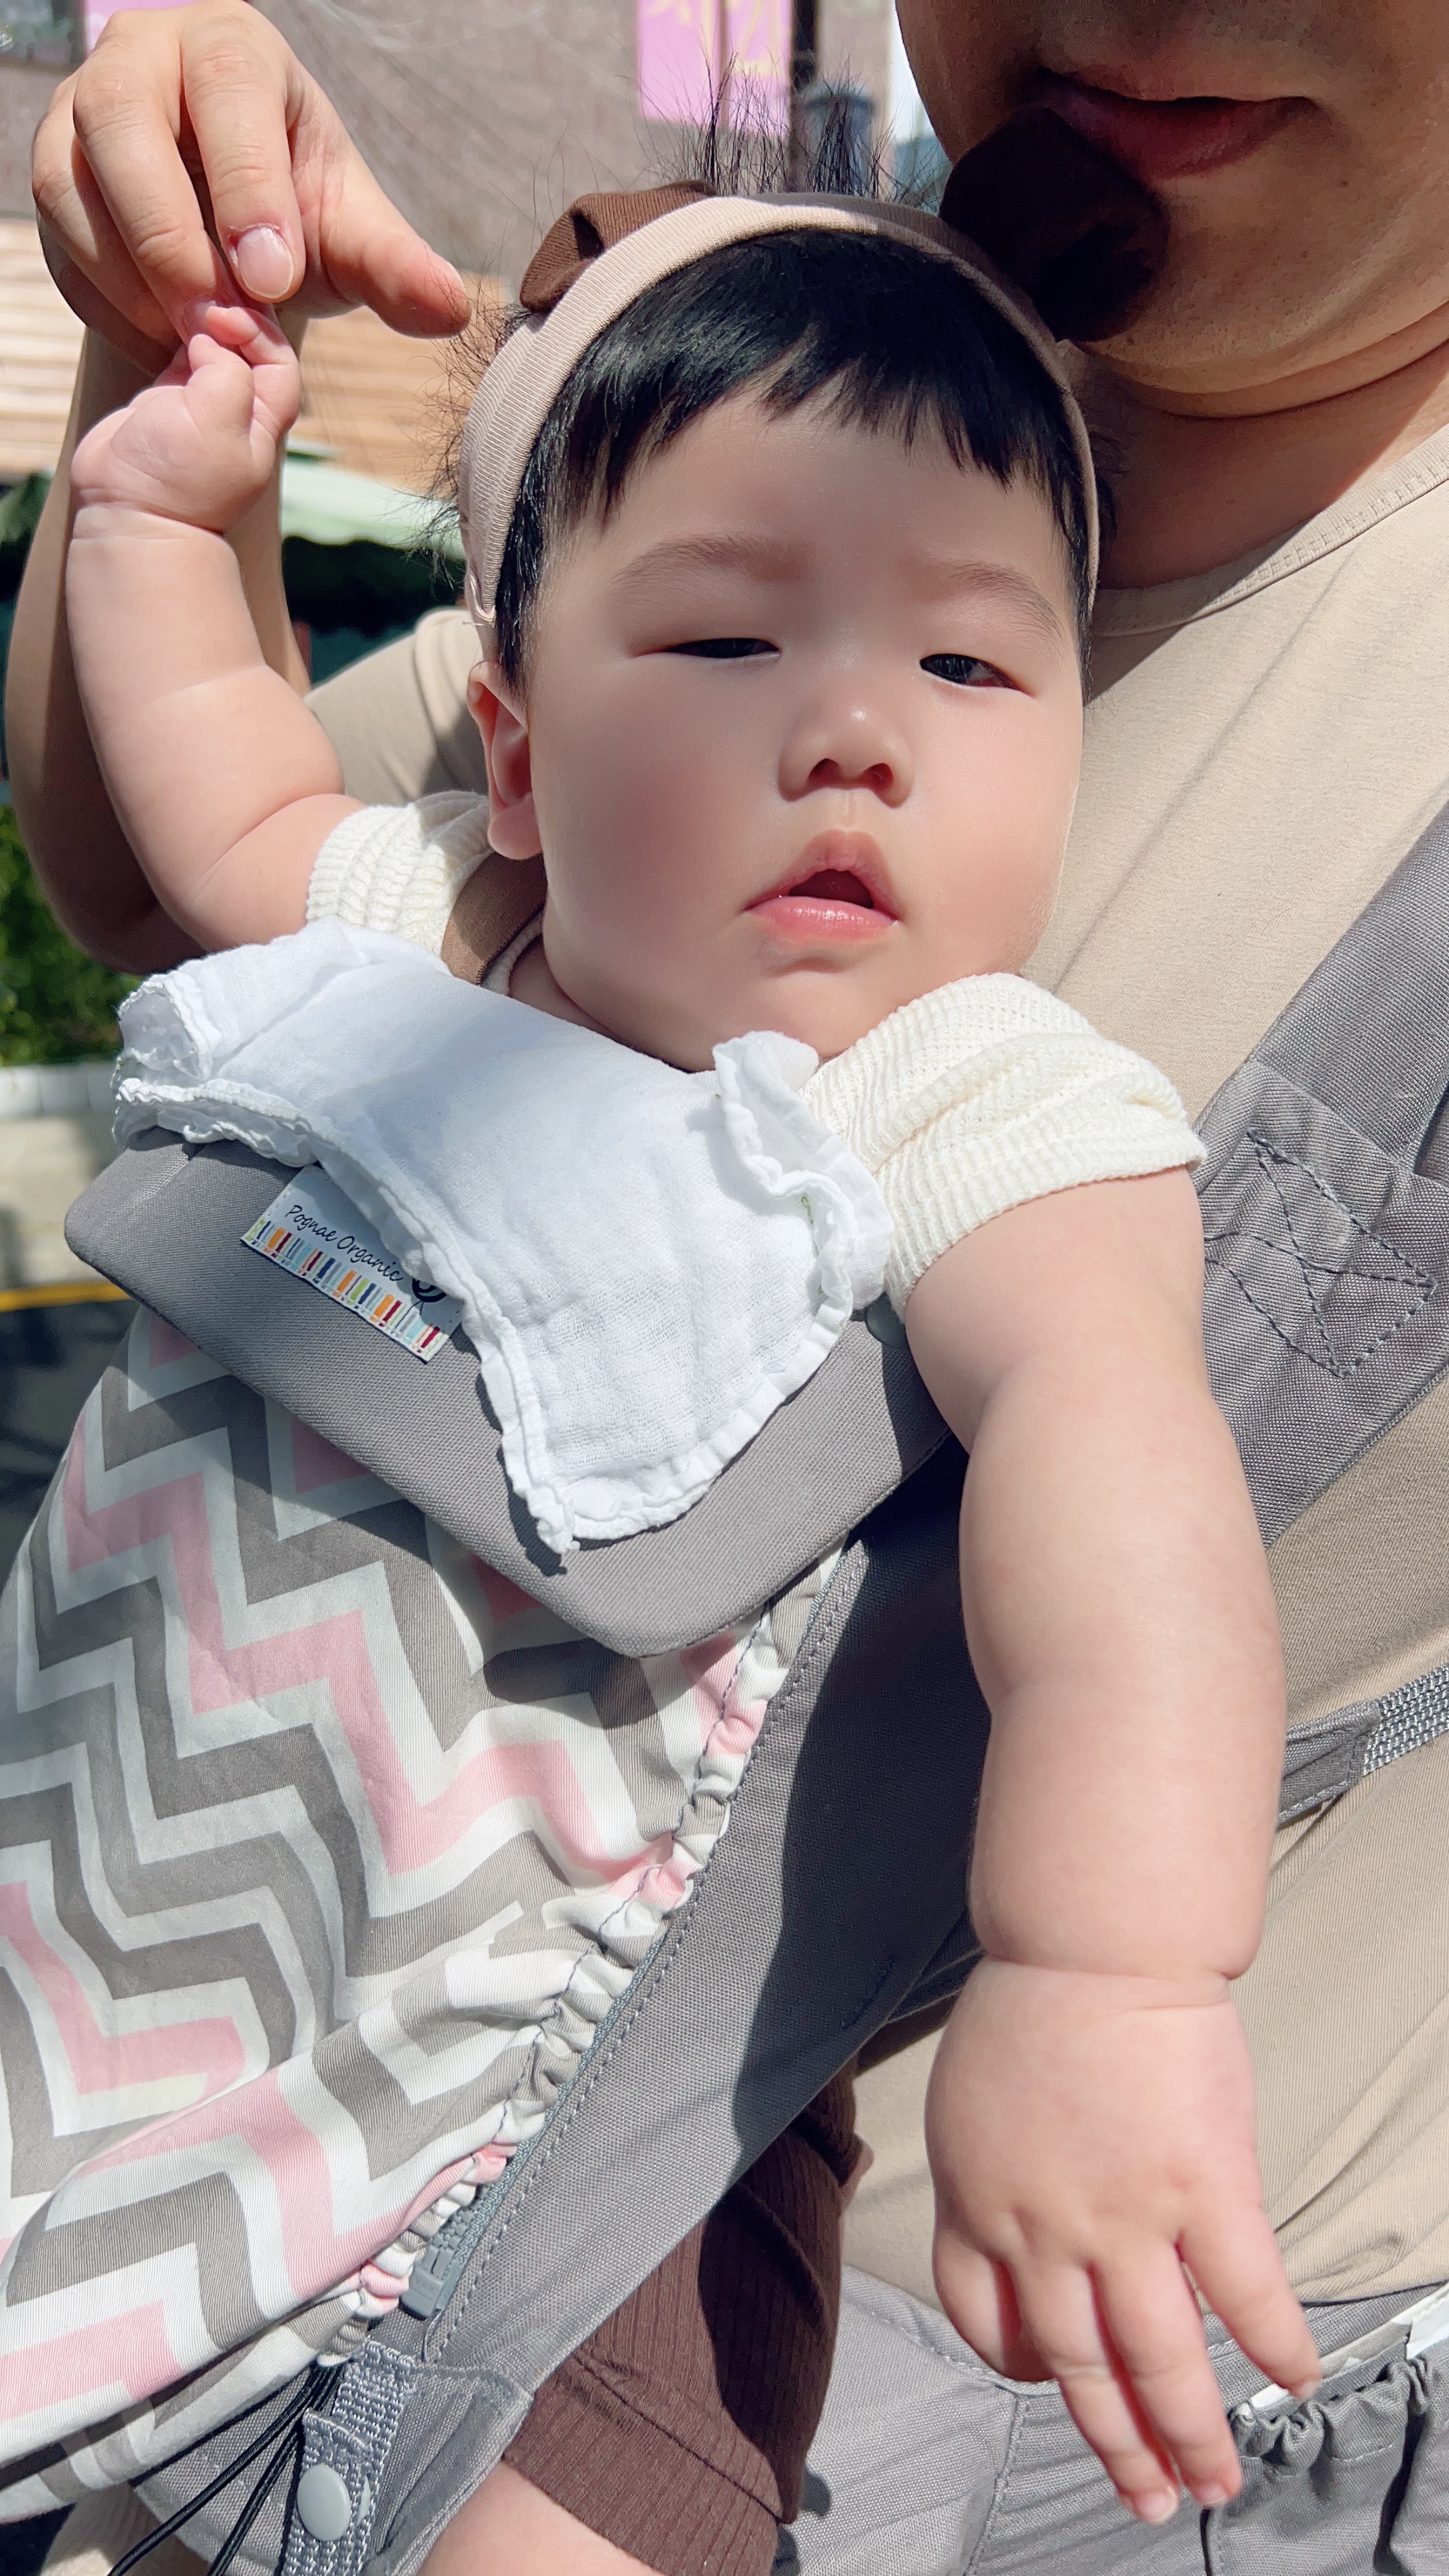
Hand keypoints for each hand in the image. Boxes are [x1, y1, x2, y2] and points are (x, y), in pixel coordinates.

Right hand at [32, 0, 468, 368]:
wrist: (231, 237)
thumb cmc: (295, 215)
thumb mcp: (349, 233)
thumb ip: (394, 266)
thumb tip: (450, 310)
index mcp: (230, 50)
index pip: (226, 83)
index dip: (245, 182)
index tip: (273, 277)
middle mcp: (141, 59)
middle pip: (121, 119)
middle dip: (169, 231)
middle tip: (220, 320)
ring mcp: (79, 112)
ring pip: (71, 181)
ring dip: (131, 275)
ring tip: (194, 337)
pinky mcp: (53, 174)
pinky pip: (57, 239)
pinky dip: (105, 301)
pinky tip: (160, 337)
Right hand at [71, 305, 300, 531]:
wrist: (129, 512)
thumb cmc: (181, 478)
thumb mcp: (219, 419)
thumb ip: (228, 368)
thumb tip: (209, 333)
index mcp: (266, 415)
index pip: (279, 354)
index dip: (255, 327)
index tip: (219, 318)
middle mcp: (240, 404)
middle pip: (249, 340)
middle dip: (228, 313)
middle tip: (196, 298)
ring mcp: (203, 398)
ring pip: (215, 339)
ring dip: (200, 317)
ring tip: (178, 300)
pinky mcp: (168, 394)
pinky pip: (180, 346)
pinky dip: (175, 326)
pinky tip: (161, 313)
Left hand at [927, 1960, 1320, 2524]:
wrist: (1092, 1946)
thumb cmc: (1033, 2002)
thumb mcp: (969, 2100)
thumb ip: (995, 2177)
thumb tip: (1030, 2226)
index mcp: (982, 2205)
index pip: (986, 2321)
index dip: (1020, 2365)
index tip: (1050, 2383)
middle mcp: (1047, 2232)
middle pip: (1079, 2366)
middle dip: (1117, 2443)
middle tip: (1148, 2498)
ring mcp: (1127, 2217)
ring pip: (1161, 2359)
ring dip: (1190, 2433)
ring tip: (1215, 2481)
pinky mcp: (1204, 2188)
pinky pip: (1246, 2291)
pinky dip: (1274, 2341)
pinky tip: (1295, 2376)